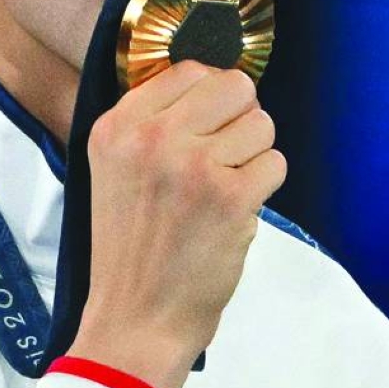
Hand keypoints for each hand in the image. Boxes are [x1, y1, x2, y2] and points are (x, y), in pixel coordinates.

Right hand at [67, 61, 285, 387]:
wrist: (135, 318)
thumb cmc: (131, 250)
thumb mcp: (113, 171)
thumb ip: (151, 124)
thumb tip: (214, 82)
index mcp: (116, 126)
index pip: (189, 69)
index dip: (210, 98)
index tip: (204, 130)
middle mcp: (152, 138)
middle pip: (233, 86)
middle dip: (239, 120)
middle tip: (222, 159)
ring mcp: (193, 166)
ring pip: (261, 124)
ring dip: (253, 157)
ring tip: (221, 192)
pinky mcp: (229, 198)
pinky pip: (275, 164)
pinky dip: (263, 189)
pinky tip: (233, 214)